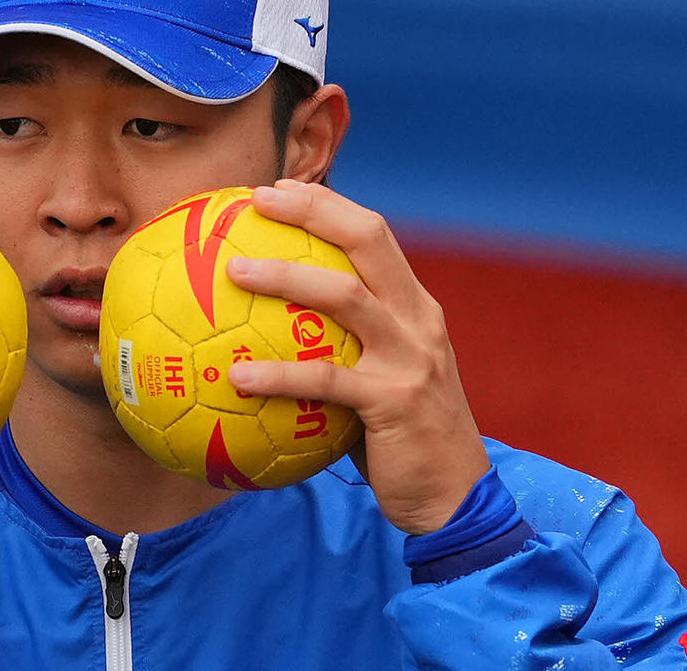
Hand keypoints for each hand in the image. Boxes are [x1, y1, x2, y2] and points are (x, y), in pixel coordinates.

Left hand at [225, 179, 489, 533]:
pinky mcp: (395, 401)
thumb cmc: (398, 438)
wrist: (453, 498)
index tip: (277, 188)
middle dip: (313, 211)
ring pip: (346, 297)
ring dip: (286, 275)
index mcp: (413, 307)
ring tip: (233, 270)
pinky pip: (325, 380)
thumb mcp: (379, 377)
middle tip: (258, 201)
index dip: (326, 204)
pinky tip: (234, 378)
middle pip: (368, 240)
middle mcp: (417, 320)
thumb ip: (340, 345)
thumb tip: (263, 328)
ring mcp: (410, 358)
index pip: (373, 234)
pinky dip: (277, 376)